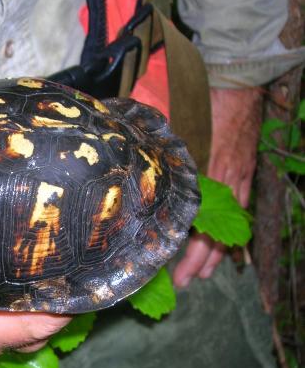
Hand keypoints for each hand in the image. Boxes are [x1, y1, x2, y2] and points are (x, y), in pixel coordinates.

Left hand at [173, 88, 261, 287]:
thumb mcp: (172, 133)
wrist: (233, 85)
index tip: (171, 271)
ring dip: (216, 254)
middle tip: (184, 282)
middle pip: (212, 236)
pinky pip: (239, 211)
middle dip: (198, 263)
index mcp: (199, 181)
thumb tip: (124, 166)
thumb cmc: (198, 105)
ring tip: (203, 275)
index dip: (185, 254)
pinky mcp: (243, 174)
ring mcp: (235, 182)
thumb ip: (155, 156)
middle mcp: (219, 188)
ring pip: (228, 229)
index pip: (194, 229)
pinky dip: (233, 232)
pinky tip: (227, 249)